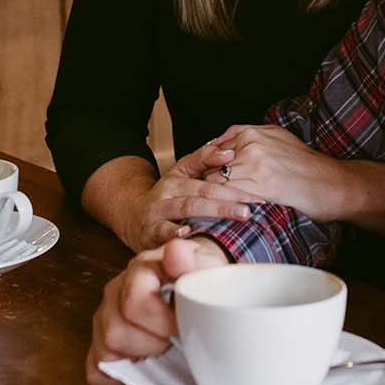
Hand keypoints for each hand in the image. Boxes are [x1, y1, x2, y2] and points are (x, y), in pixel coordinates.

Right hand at [86, 237, 228, 384]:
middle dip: (152, 343)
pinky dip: (118, 375)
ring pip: (106, 349)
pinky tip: (140, 364)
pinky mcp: (100, 340)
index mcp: (140, 269)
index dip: (161, 324)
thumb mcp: (204, 265)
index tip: (182, 327)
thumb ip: (193, 260)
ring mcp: (104, 316)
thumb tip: (175, 253)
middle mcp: (115, 290)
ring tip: (160, 347)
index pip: (135, 304)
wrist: (191, 282)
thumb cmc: (196, 277)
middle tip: (173, 338)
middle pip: (116, 331)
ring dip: (138, 356)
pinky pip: (96, 369)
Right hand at [122, 142, 264, 251]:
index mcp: (178, 178)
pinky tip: (190, 233)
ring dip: (213, 213)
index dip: (230, 181)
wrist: (132, 216)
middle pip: (201, 194)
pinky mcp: (150, 234)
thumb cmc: (166, 197)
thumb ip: (203, 160)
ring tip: (236, 215)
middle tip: (251, 208)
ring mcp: (158, 213)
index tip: (253, 188)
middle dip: (228, 201)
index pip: (207, 178)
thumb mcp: (181, 175)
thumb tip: (228, 151)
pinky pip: (163, 232)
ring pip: (187, 209)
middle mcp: (167, 193)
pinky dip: (176, 233)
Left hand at [208, 125, 353, 222]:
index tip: (206, 178)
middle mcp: (251, 144)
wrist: (330, 182)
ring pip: (217, 179)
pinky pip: (230, 194)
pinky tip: (225, 210)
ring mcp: (254, 164)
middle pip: (212, 163)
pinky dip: (224, 202)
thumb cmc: (305, 163)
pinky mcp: (259, 185)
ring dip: (212, 193)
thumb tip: (220, 143)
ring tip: (211, 205)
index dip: (209, 166)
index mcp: (253, 132)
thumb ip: (248, 136)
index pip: (216, 148)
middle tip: (203, 194)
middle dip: (208, 179)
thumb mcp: (277, 137)